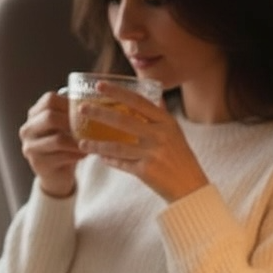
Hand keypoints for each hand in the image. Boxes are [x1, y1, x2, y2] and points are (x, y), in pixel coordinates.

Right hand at [19, 90, 83, 197]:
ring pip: (58, 139)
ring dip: (78, 141)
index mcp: (34, 115)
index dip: (69, 103)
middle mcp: (27, 129)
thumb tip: (101, 100)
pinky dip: (78, 154)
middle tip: (90, 126)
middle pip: (50, 117)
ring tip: (91, 142)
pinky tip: (86, 154)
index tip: (86, 109)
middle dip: (73, 122)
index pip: (49, 99)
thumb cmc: (65, 145)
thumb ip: (73, 113)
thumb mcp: (65, 127)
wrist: (56, 174)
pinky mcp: (39, 164)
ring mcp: (30, 147)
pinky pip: (63, 156)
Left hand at [75, 81, 208, 202]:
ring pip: (117, 146)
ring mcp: (152, 153)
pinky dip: (110, 160)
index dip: (117, 92)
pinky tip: (100, 157)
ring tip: (82, 143)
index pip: (138, 101)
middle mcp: (159, 135)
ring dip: (97, 145)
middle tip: (82, 109)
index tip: (99, 85)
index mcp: (166, 122)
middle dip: (99, 113)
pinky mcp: (146, 171)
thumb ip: (162, 114)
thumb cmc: (181, 158)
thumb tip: (154, 96)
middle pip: (123, 120)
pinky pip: (122, 163)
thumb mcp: (175, 132)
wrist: (191, 187)